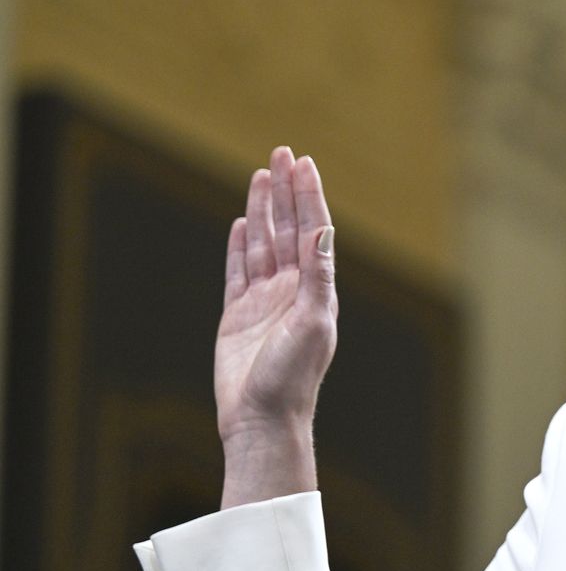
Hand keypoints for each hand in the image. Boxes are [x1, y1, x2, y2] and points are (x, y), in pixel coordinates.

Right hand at [214, 147, 337, 444]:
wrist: (262, 418)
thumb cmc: (292, 376)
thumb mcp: (313, 322)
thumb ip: (318, 276)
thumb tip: (323, 230)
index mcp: (317, 289)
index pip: (313, 230)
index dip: (308, 195)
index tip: (304, 162)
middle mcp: (293, 290)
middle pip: (289, 228)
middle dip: (286, 191)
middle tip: (282, 152)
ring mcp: (265, 301)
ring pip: (264, 243)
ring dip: (264, 209)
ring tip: (262, 175)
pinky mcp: (238, 315)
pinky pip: (239, 271)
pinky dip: (241, 245)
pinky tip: (245, 222)